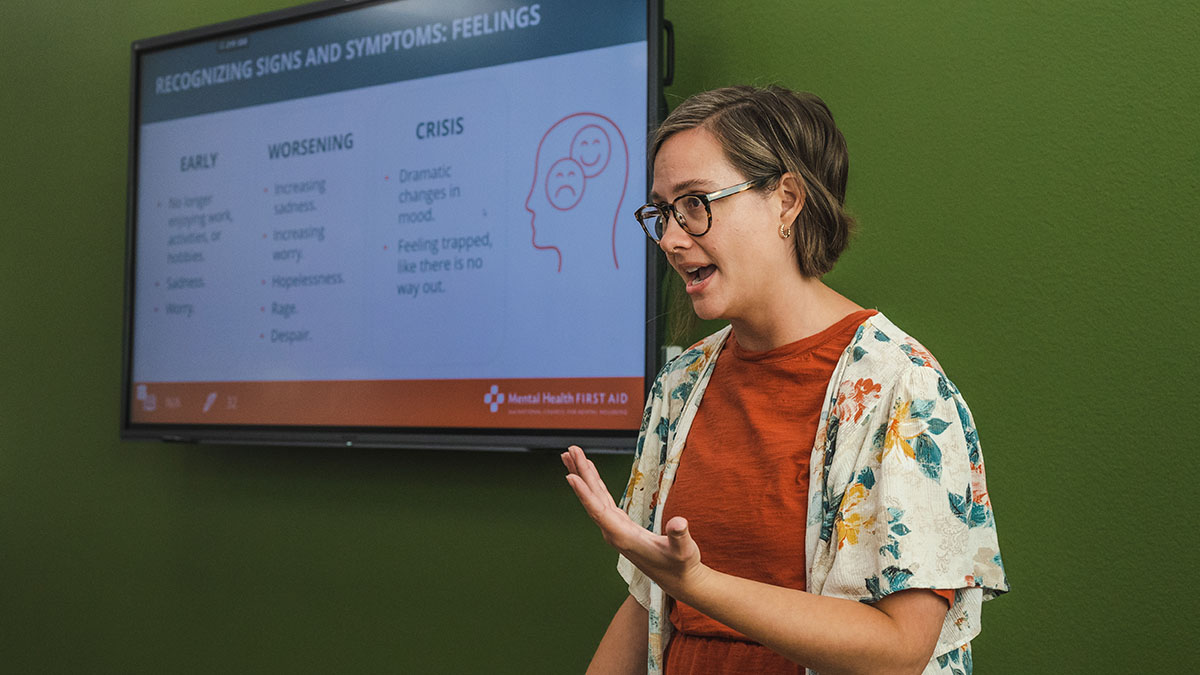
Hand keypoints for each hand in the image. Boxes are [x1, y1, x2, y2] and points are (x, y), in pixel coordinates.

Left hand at [562, 445, 708, 597]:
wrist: (678, 580)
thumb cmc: (681, 565)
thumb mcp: (684, 551)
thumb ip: (680, 537)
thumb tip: (679, 523)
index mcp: (623, 537)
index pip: (599, 511)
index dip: (584, 494)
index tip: (571, 476)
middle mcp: (614, 532)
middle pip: (592, 499)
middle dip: (581, 473)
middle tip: (569, 450)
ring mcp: (615, 528)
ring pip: (595, 498)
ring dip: (584, 476)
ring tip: (572, 455)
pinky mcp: (620, 525)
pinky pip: (602, 500)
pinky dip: (595, 484)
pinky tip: (589, 473)